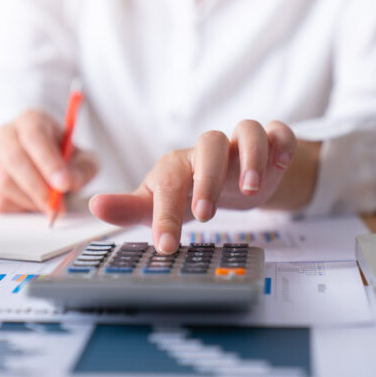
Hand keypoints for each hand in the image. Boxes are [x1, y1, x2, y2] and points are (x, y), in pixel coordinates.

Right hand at [0, 110, 97, 212]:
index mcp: (32, 120)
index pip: (34, 136)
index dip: (48, 161)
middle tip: (56, 205)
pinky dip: (20, 209)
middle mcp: (7, 134)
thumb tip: (68, 182)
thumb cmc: (65, 159)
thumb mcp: (83, 160)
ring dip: (30, 200)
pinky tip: (34, 204)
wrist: (47, 165)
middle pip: (13, 158)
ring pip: (3, 182)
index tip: (63, 183)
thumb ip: (81, 170)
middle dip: (37, 186)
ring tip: (49, 204)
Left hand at [89, 120, 297, 253]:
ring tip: (250, 190)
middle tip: (204, 215)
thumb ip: (130, 207)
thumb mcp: (161, 204)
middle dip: (208, 178)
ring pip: (247, 131)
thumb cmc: (190, 192)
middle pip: (209, 144)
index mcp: (180, 165)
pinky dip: (281, 144)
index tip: (166, 245)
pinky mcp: (269, 144)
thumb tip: (94, 206)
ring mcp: (240, 145)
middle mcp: (209, 151)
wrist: (231, 183)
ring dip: (251, 158)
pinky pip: (279, 132)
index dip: (165, 213)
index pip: (170, 181)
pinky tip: (279, 167)